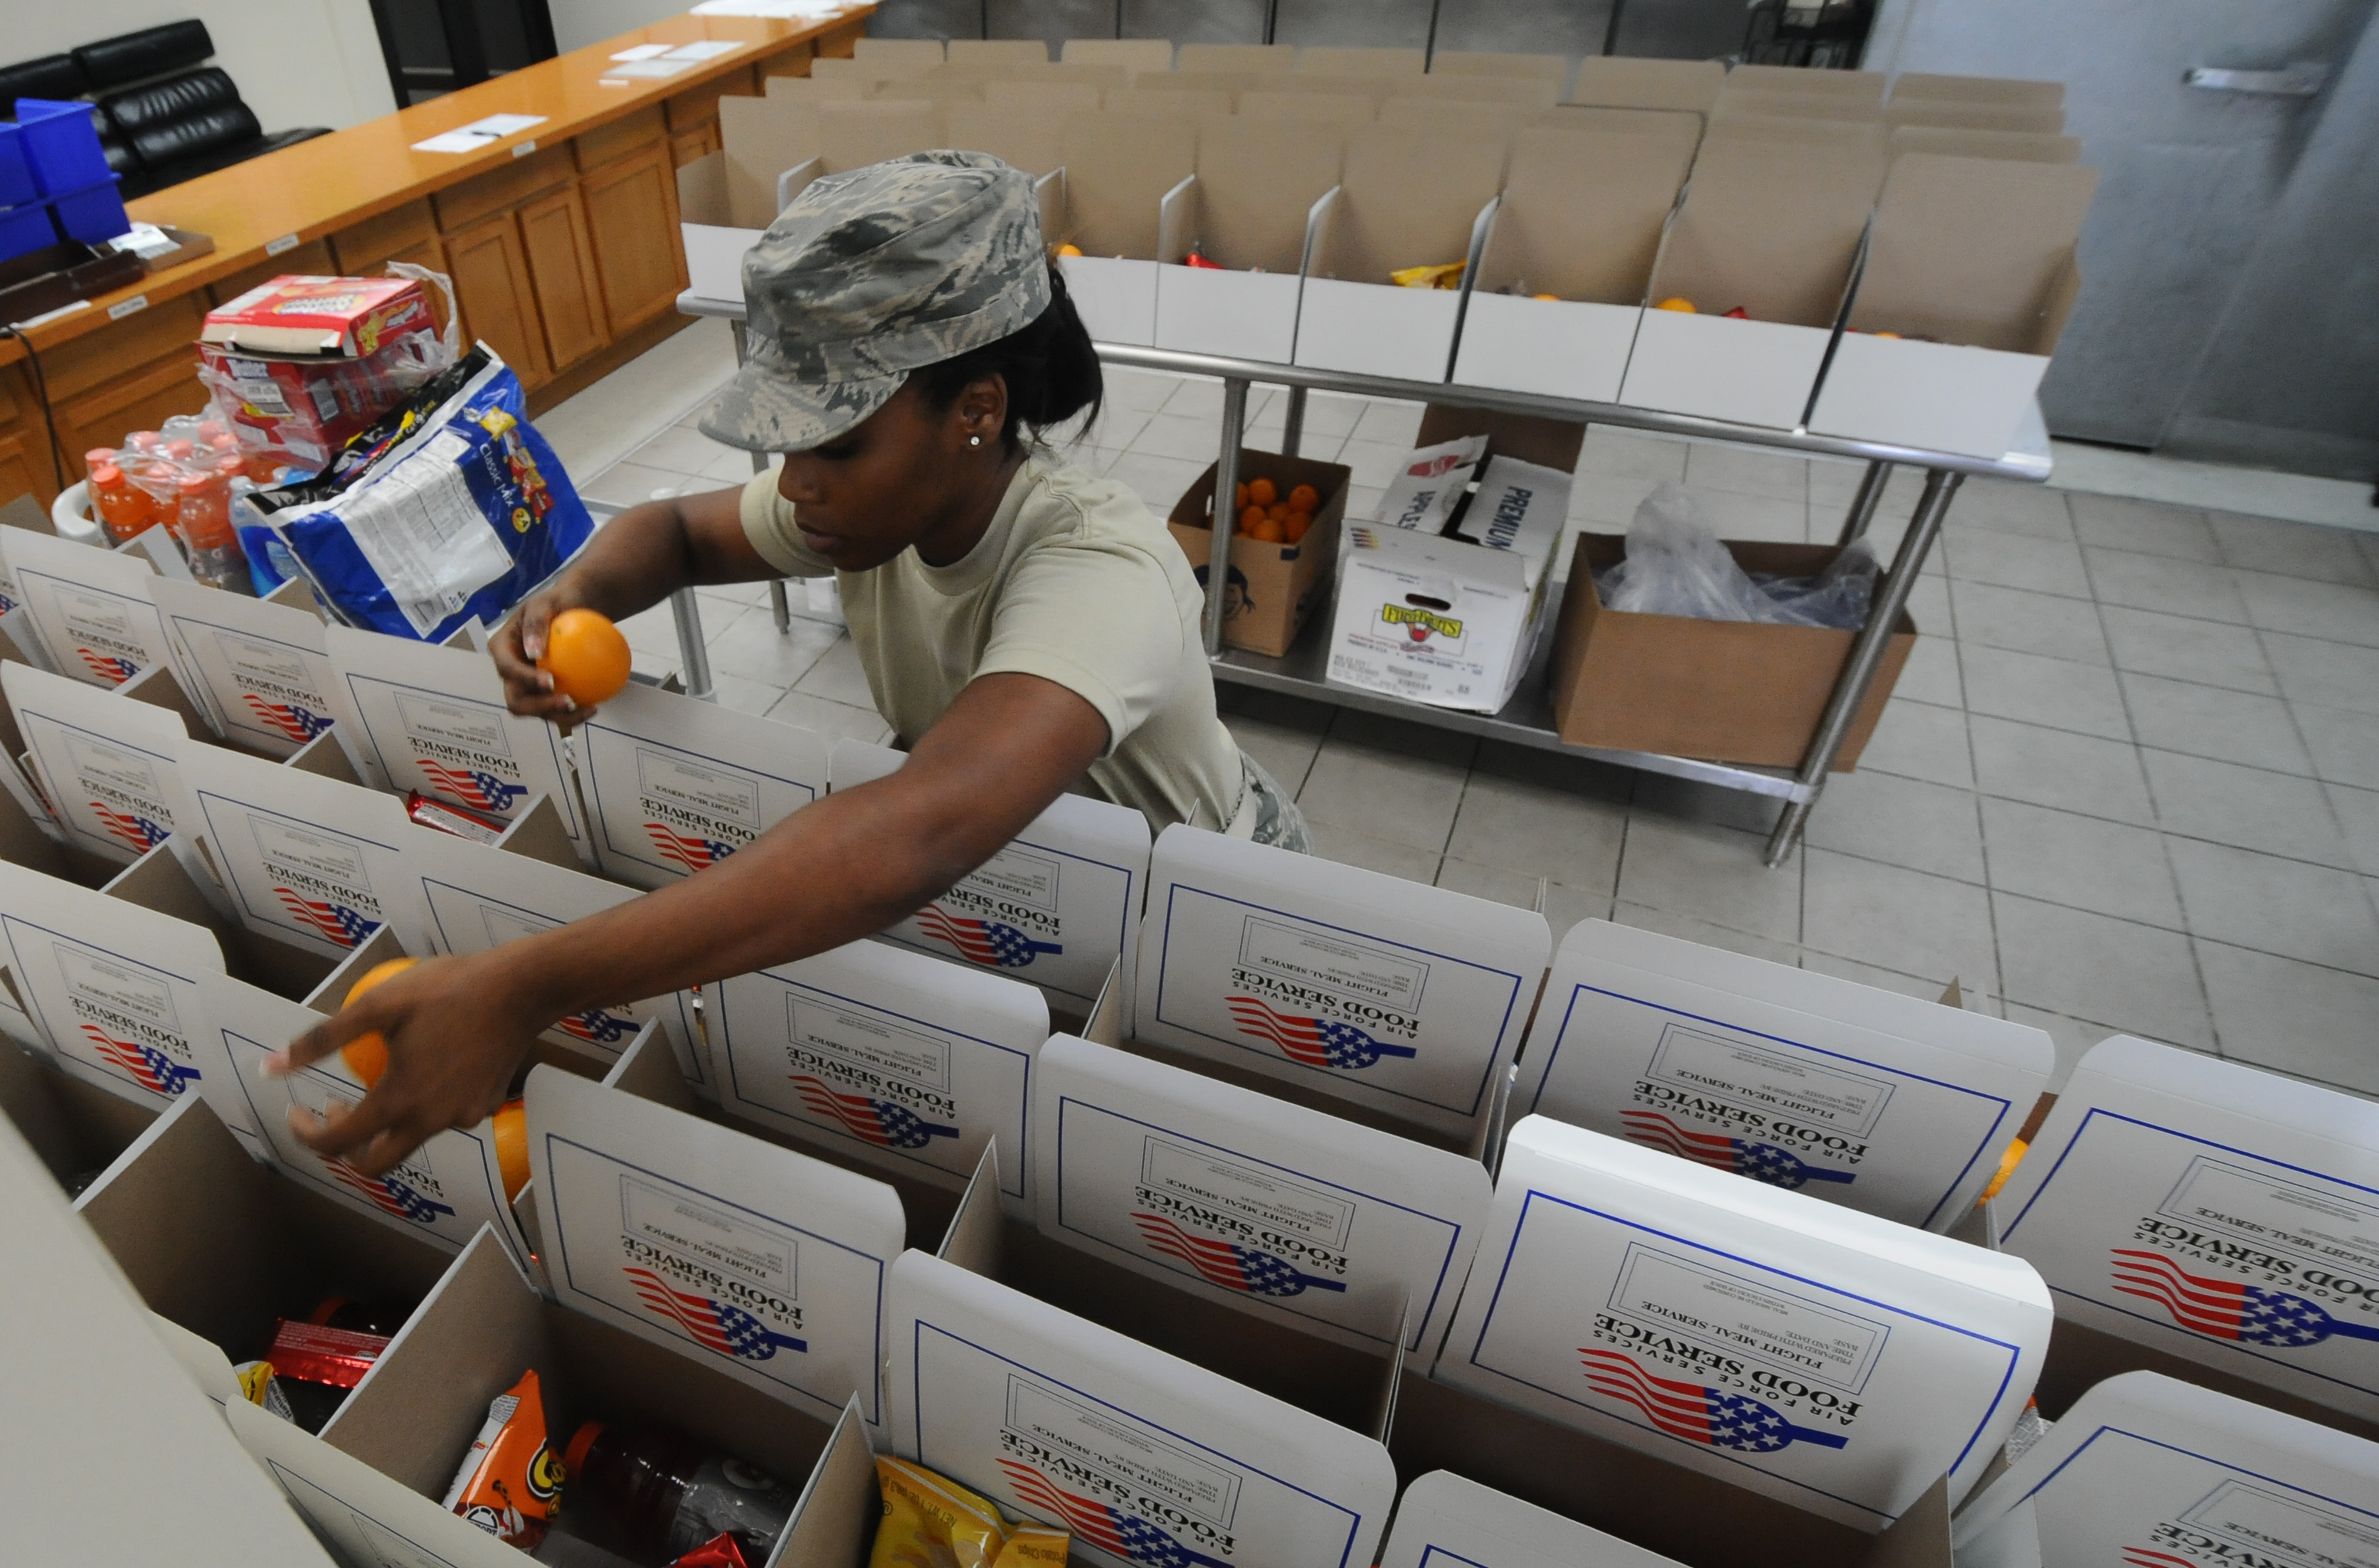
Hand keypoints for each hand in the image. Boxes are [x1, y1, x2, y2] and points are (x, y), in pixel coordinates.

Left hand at [269, 951, 544, 1175]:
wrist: (522, 989)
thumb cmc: (447, 990)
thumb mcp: (377, 1006)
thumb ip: (321, 1040)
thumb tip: (269, 1067)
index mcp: (398, 1101)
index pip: (337, 1144)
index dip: (306, 1133)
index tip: (297, 1109)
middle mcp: (430, 1121)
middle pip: (375, 1164)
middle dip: (346, 1146)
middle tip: (337, 1108)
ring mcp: (462, 1117)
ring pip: (412, 1137)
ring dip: (387, 1120)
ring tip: (386, 1076)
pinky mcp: (486, 1105)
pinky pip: (445, 1117)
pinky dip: (424, 1104)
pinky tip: (429, 1067)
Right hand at [492, 587, 587, 729]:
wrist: (574, 610)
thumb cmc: (555, 603)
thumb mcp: (544, 603)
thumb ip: (536, 623)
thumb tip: (534, 651)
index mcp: (502, 649)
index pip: (507, 668)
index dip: (525, 679)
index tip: (551, 681)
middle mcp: (511, 672)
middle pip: (516, 700)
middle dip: (539, 707)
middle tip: (567, 701)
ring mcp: (527, 686)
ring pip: (537, 711)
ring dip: (560, 716)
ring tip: (586, 709)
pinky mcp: (545, 694)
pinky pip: (556, 709)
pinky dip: (573, 713)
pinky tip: (593, 707)